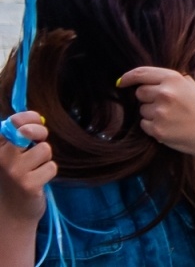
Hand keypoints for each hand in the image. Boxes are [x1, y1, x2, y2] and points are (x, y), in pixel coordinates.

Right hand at [0, 112, 51, 228]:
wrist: (10, 214)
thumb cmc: (13, 179)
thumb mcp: (9, 156)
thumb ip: (20, 137)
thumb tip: (39, 120)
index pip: (13, 122)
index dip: (30, 118)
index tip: (37, 121)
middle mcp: (0, 159)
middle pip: (29, 131)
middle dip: (40, 133)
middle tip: (38, 141)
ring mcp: (13, 172)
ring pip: (44, 149)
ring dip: (44, 159)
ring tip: (33, 170)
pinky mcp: (28, 185)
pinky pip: (51, 167)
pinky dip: (48, 173)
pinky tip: (36, 182)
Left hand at [117, 68, 194, 169]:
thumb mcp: (189, 85)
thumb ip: (169, 80)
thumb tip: (140, 79)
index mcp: (173, 78)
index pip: (141, 73)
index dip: (127, 77)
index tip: (121, 82)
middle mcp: (165, 93)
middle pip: (140, 93)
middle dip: (148, 98)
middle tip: (166, 104)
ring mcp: (160, 112)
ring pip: (142, 110)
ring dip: (151, 113)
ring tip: (171, 117)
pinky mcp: (157, 130)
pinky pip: (144, 124)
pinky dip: (153, 126)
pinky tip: (169, 126)